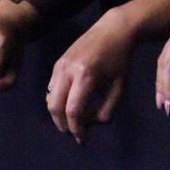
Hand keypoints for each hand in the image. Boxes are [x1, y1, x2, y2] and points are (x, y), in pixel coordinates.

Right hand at [46, 9, 135, 141]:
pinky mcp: (58, 62)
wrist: (112, 30)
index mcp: (86, 76)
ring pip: (50, 98)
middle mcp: (68, 70)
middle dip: (63, 124)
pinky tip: (69, 105)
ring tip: (72, 121)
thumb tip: (91, 125)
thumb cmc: (119, 60)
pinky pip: (51, 88)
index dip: (76, 129)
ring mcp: (60, 65)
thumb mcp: (119, 88)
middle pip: (55, 107)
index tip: (83, 139)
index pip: (73, 110)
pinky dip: (57, 101)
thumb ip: (106, 110)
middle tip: (75, 133)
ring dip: (58, 114)